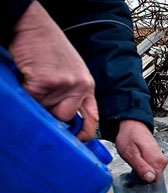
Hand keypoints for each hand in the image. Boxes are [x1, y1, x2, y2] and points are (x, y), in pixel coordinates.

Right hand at [8, 1, 97, 139]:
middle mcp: (80, 86)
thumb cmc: (48, 47)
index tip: (76, 140)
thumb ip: (71, 94)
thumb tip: (65, 120)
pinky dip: (25, 92)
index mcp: (87, 86)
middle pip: (65, 118)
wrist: (33, 25)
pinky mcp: (47, 81)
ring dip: (35, 100)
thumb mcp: (70, 72)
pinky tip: (27, 77)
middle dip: (49, 114)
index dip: (83, 133)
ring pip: (45, 110)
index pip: (91, 118)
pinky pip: (32, 99)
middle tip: (40, 99)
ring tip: (34, 82)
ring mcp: (65, 84)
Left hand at [115, 120, 167, 181]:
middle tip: (132, 169)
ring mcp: (161, 160)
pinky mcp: (158, 159)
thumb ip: (141, 167)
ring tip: (134, 164)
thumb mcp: (130, 153)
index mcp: (157, 161)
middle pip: (154, 180)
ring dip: (142, 174)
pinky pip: (152, 170)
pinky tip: (138, 163)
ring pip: (153, 175)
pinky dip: (144, 170)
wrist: (132, 126)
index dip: (144, 183)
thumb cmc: (129, 137)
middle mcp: (162, 161)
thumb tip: (150, 179)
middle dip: (142, 179)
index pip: (155, 182)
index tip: (135, 179)